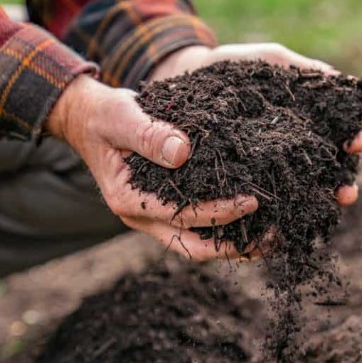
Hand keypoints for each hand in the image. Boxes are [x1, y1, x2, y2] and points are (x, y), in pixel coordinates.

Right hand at [46, 75, 259, 260]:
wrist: (90, 120)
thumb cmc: (105, 116)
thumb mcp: (123, 117)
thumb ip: (149, 134)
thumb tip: (183, 151)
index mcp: (128, 199)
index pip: (181, 215)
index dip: (218, 212)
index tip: (251, 201)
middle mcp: (140, 216)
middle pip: (192, 246)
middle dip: (233, 246)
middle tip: (271, 235)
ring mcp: (152, 215)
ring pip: (196, 243)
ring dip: (232, 243)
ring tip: (269, 237)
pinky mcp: (163, 206)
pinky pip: (195, 226)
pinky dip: (223, 227)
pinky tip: (252, 221)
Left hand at [150, 43, 361, 205]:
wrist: (187, 79)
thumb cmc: (233, 67)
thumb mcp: (268, 61)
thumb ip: (302, 69)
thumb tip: (340, 80)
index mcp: (304, 122)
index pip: (338, 136)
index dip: (351, 141)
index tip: (357, 143)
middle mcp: (292, 151)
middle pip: (326, 173)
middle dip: (342, 184)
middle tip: (348, 193)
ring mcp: (268, 170)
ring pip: (299, 194)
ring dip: (316, 205)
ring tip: (325, 210)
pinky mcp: (241, 184)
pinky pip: (262, 205)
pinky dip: (276, 217)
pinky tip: (283, 226)